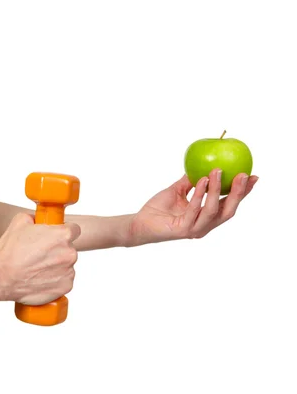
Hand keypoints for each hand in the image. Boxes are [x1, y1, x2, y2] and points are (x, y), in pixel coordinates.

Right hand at [0, 213, 80, 304]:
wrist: (1, 276)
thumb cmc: (9, 250)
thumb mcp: (20, 222)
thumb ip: (35, 218)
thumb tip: (37, 219)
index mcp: (63, 235)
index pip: (74, 230)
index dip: (63, 232)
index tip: (55, 237)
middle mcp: (70, 253)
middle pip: (69, 249)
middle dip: (57, 251)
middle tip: (40, 254)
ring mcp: (68, 272)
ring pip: (66, 266)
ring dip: (56, 266)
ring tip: (37, 268)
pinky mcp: (65, 287)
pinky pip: (64, 281)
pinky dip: (54, 281)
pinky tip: (40, 279)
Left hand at [128, 169, 257, 245]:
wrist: (139, 222)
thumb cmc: (157, 208)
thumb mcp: (177, 190)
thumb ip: (191, 181)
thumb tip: (203, 163)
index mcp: (206, 217)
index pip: (228, 204)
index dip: (243, 192)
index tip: (253, 176)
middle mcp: (204, 225)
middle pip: (228, 210)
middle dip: (238, 193)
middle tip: (243, 174)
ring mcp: (195, 229)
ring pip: (213, 209)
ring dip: (217, 189)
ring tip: (218, 171)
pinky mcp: (184, 229)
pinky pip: (195, 208)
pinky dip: (200, 193)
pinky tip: (202, 180)